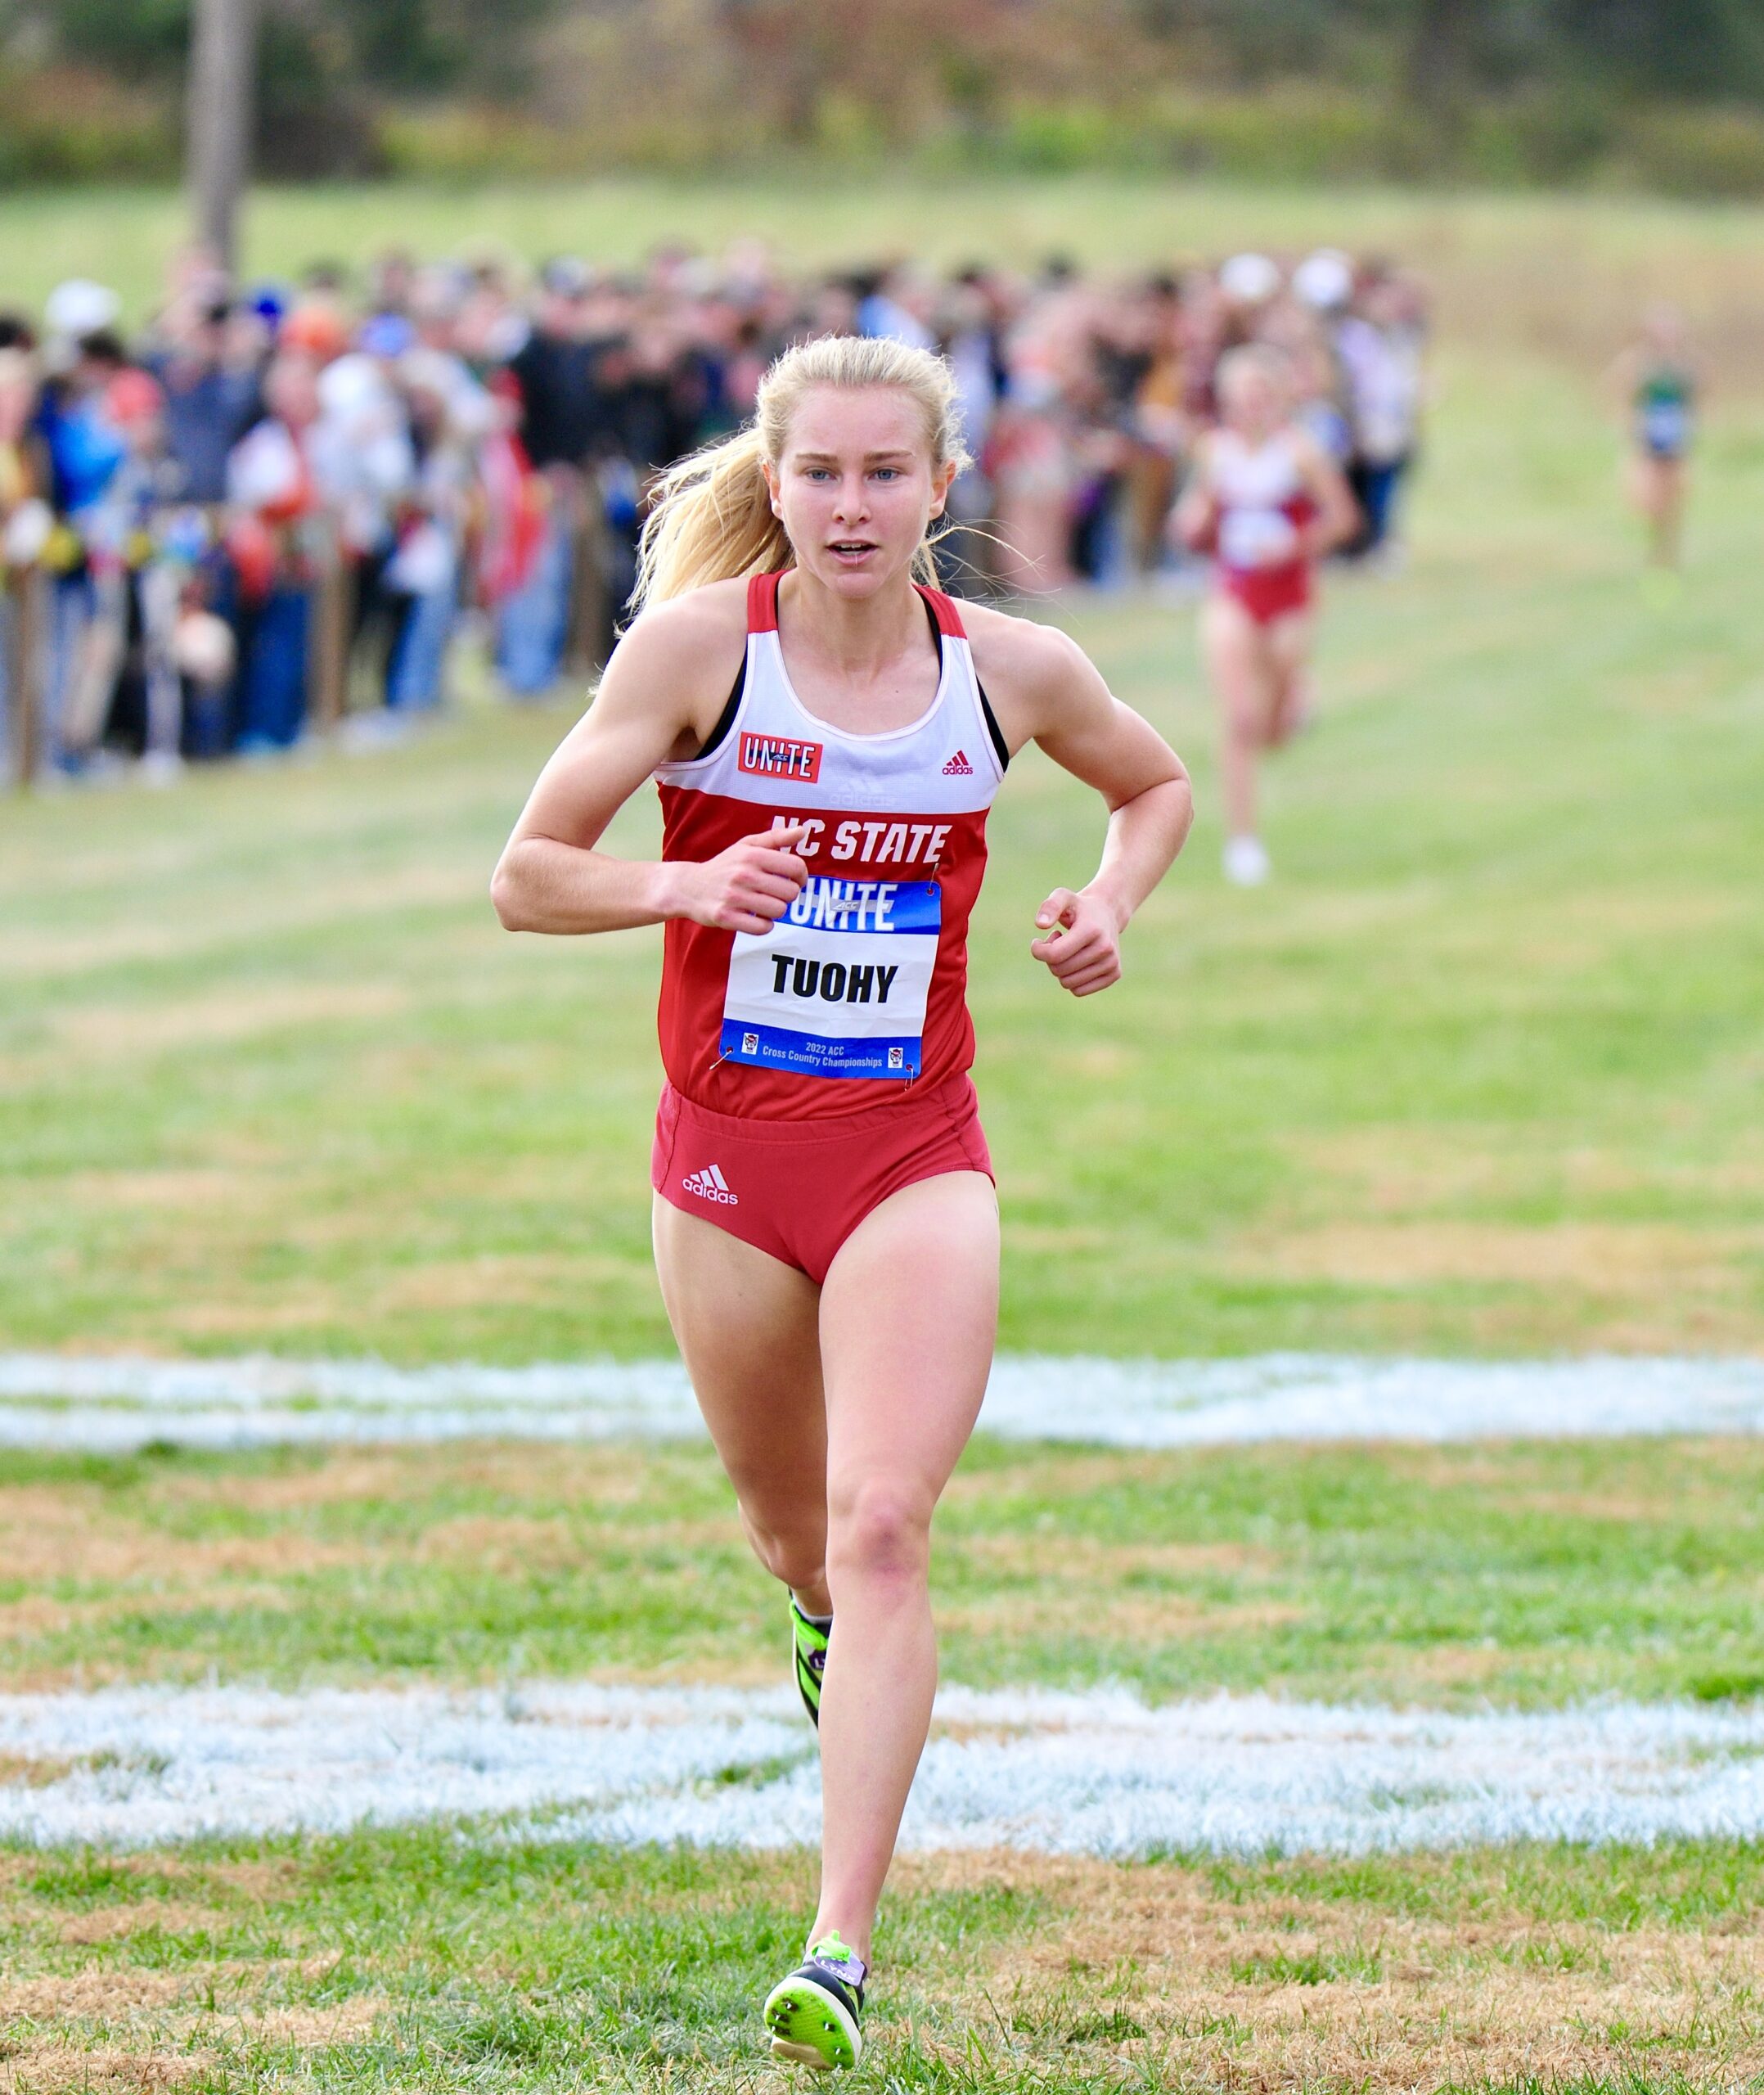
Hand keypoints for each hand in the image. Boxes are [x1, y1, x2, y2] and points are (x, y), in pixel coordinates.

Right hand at [671, 822, 810, 935]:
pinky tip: (755, 918)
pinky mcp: (726, 917)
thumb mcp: (746, 846)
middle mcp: (743, 874)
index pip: (796, 867)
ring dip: (775, 911)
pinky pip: (762, 928)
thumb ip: (776, 838)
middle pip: (791, 892)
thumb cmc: (724, 866)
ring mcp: (734, 897)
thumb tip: (802, 831)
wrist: (689, 887)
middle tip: (775, 894)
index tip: (795, 880)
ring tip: (764, 905)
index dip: (801, 876)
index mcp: (752, 855)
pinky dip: (764, 925)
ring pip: (779, 911)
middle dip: (787, 895)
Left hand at [1029, 887, 1122, 996]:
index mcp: (1091, 930)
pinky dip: (1072, 979)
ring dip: (1061, 969)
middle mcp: (1105, 948)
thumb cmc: (1079, 907)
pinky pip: (1078, 991)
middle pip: (1059, 970)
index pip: (1054, 954)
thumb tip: (1040, 925)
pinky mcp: (1114, 974)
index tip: (1037, 941)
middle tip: (1059, 943)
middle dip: (1050, 959)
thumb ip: (1049, 906)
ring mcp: (1112, 963)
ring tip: (1069, 951)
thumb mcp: (1063, 897)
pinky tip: (1078, 962)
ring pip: (1068, 983)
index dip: (1038, 951)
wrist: (1108, 913)